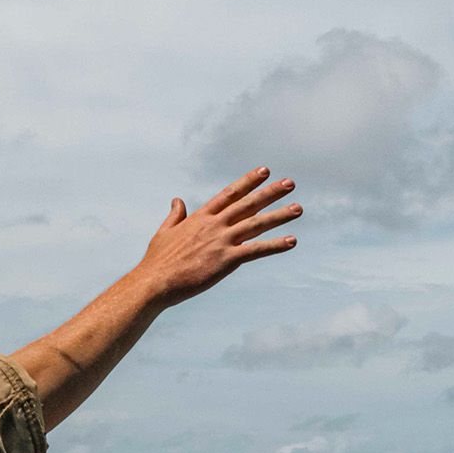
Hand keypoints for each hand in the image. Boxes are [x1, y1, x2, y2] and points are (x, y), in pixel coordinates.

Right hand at [134, 167, 301, 305]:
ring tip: (298, 208)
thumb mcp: (164, 232)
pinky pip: (256, 250)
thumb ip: (175, 215)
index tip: (264, 170)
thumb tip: (177, 200)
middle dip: (270, 192)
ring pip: (256, 224)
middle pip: (248, 204)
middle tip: (290, 183)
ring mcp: (221, 241)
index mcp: (201, 217)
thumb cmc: (157, 261)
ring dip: (279, 215)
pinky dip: (275, 245)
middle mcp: (214, 225)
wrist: (155, 282)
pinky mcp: (226, 260)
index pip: (230, 194)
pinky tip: (292, 241)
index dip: (248, 181)